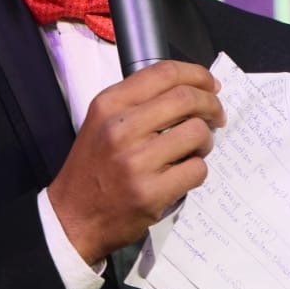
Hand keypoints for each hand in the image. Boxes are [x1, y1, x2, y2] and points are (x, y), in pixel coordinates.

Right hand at [46, 60, 224, 264]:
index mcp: (109, 105)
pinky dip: (198, 169)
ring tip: (196, 148)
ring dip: (206, 139)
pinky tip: (184, 172)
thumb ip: (137, 102)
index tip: (210, 84)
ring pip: (197, 132)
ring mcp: (136, 162)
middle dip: (212, 104)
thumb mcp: (101, 122)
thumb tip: (190, 90)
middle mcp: (121, 128)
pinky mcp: (151, 192)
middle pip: (186, 98)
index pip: (164, 72)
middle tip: (216, 114)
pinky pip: (196, 169)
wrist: (73, 217)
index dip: (196, 74)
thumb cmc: (92, 168)